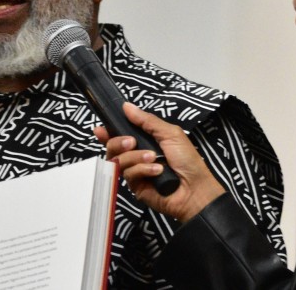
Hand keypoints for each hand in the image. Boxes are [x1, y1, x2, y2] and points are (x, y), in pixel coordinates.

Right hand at [93, 102, 225, 221]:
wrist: (195, 189)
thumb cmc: (187, 160)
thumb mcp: (170, 134)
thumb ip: (147, 121)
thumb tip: (127, 106)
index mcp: (145, 142)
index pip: (119, 135)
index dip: (108, 132)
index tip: (100, 129)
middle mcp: (137, 156)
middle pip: (112, 147)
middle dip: (118, 142)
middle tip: (132, 142)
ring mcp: (135, 172)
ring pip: (118, 160)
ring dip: (136, 157)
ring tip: (153, 158)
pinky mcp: (135, 187)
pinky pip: (128, 175)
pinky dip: (142, 170)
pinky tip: (157, 172)